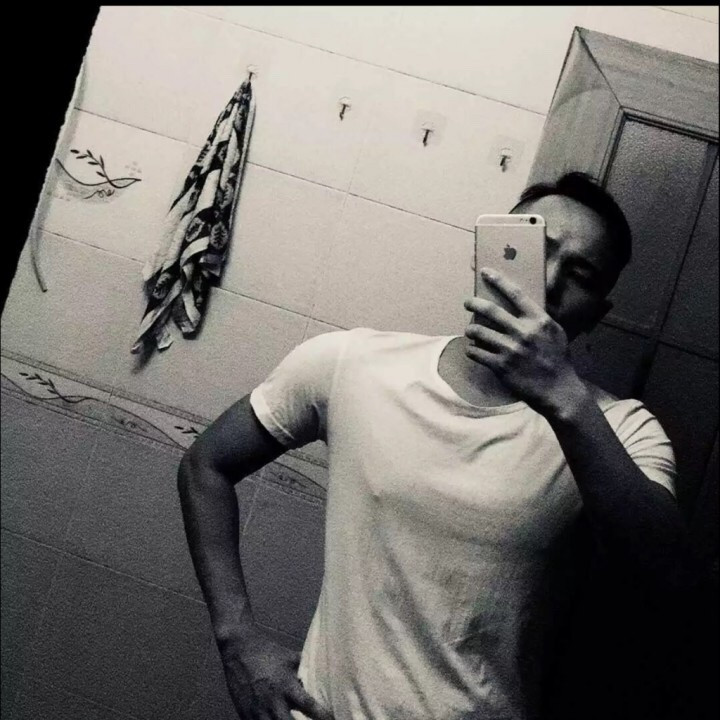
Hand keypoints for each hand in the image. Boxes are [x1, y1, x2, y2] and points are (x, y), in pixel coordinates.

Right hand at [220, 625, 333, 719]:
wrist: (238, 648)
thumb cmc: (266, 651)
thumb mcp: (288, 657)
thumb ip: (303, 668)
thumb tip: (319, 670)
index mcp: (286, 686)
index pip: (309, 705)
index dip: (322, 716)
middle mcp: (273, 701)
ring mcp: (258, 711)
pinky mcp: (245, 714)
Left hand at [463, 267, 586, 416]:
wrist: (558, 390)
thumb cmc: (558, 360)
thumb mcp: (555, 333)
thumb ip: (538, 319)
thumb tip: (523, 306)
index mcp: (539, 321)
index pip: (515, 294)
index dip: (498, 280)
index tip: (486, 272)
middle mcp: (523, 332)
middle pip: (491, 310)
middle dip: (474, 303)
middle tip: (467, 302)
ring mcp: (510, 349)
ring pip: (479, 332)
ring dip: (470, 329)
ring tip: (470, 330)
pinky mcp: (501, 366)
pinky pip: (476, 353)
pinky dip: (472, 349)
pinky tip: (473, 349)